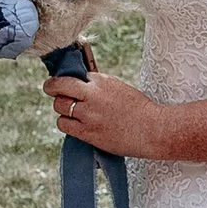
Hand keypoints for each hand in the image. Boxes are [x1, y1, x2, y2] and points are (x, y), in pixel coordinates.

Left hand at [44, 67, 159, 154]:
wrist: (154, 130)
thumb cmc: (140, 109)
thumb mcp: (119, 88)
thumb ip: (99, 86)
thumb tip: (79, 85)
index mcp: (102, 81)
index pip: (72, 74)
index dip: (64, 79)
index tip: (60, 81)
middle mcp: (92, 95)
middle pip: (59, 87)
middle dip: (53, 88)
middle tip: (52, 91)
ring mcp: (89, 115)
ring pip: (59, 107)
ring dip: (61, 108)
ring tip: (70, 111)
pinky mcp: (88, 133)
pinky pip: (64, 125)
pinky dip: (65, 123)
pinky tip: (74, 123)